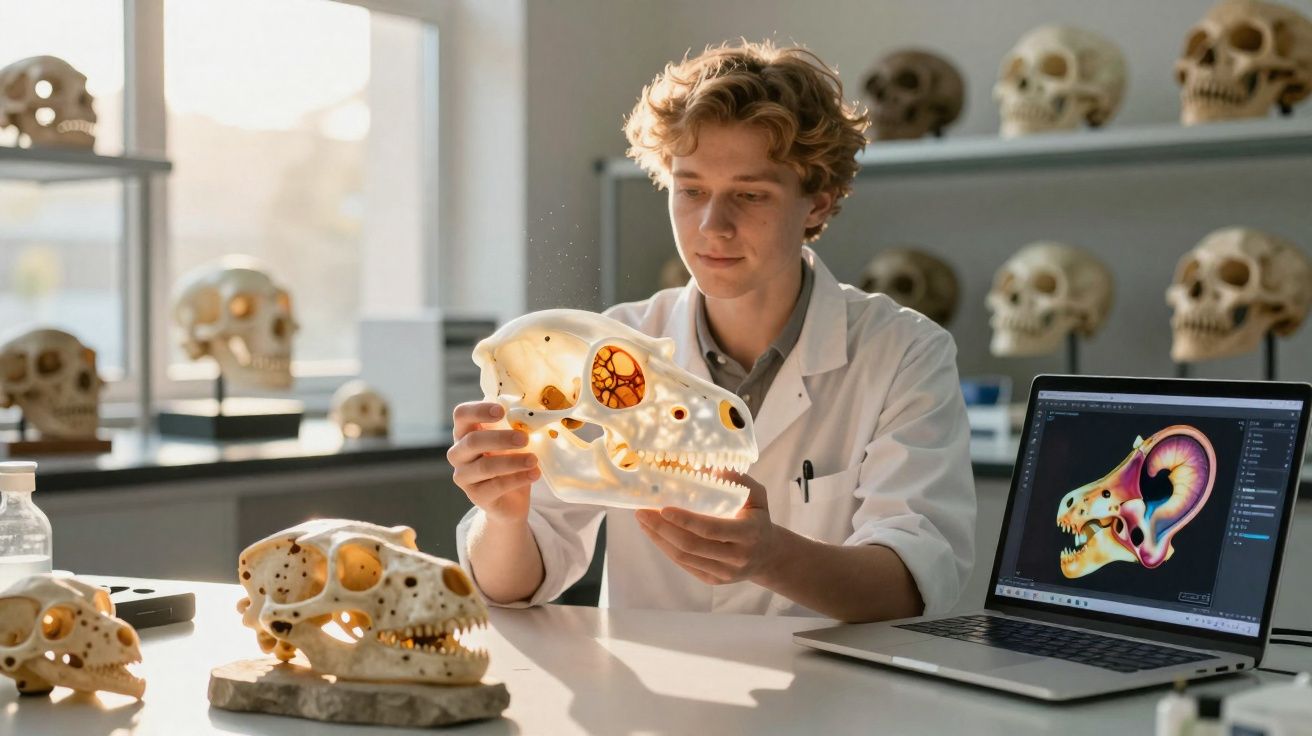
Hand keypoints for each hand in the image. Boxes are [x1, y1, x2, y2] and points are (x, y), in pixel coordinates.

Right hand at [447, 401, 539, 523]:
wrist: (512, 499)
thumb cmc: (509, 460)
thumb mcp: (511, 440)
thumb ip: (513, 424)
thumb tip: (531, 408)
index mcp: (465, 433)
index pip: (461, 415)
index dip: (478, 410)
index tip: (501, 410)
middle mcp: (458, 453)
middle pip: (472, 441)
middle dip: (500, 438)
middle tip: (524, 438)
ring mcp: (464, 476)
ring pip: (485, 466)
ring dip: (512, 462)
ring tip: (534, 459)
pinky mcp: (476, 496)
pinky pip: (496, 486)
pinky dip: (518, 479)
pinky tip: (534, 473)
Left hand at [634, 472, 775, 584]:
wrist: (767, 556)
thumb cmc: (757, 519)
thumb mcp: (757, 496)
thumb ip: (739, 480)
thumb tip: (711, 469)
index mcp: (748, 533)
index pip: (710, 529)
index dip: (685, 520)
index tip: (663, 508)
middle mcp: (736, 557)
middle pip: (690, 545)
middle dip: (661, 528)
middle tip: (641, 511)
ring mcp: (724, 573)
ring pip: (683, 557)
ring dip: (659, 538)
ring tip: (643, 521)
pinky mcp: (713, 580)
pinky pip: (684, 564)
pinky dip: (666, 548)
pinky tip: (655, 533)